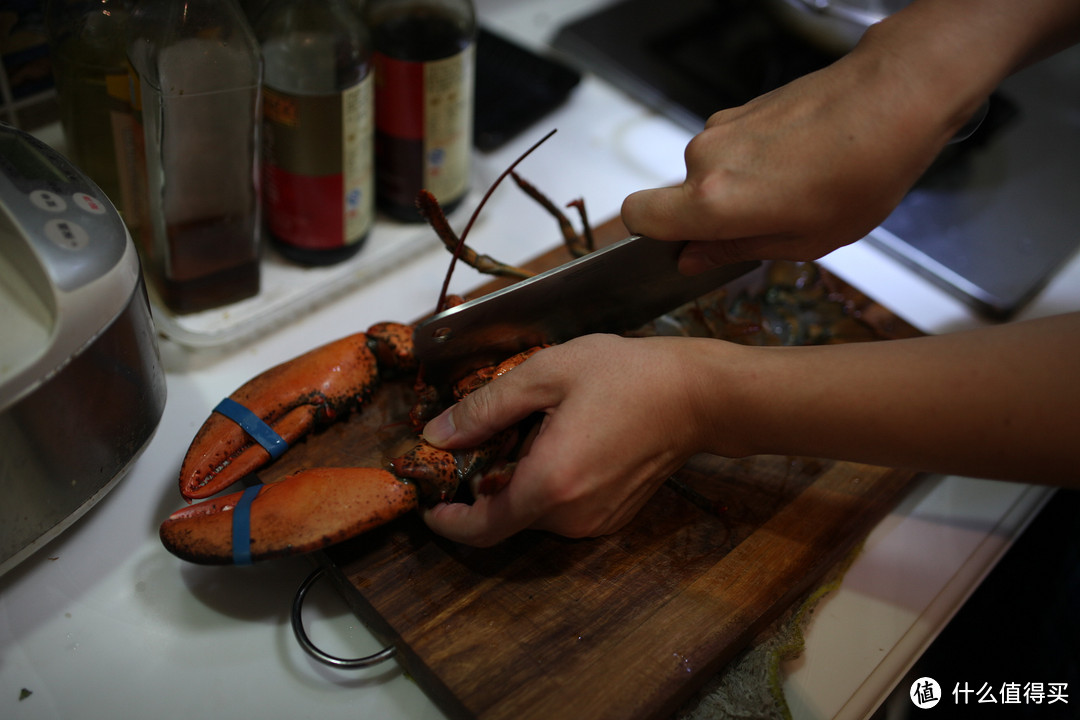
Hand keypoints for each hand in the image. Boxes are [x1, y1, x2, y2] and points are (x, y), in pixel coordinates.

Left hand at [420, 334, 735, 545]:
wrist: (698, 396)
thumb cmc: (628, 376)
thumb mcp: (546, 374)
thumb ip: (485, 408)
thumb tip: (439, 435)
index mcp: (549, 484)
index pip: (480, 529)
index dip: (447, 523)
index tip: (429, 504)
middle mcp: (572, 516)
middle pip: (505, 517)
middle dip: (483, 486)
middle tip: (480, 439)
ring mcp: (596, 522)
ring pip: (534, 513)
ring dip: (518, 482)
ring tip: (530, 430)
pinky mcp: (612, 517)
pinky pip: (563, 510)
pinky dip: (547, 485)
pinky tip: (561, 442)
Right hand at [620, 23, 979, 273]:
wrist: (894, 99)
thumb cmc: (861, 173)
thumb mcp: (804, 241)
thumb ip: (735, 251)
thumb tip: (692, 259)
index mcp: (713, 201)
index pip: (637, 218)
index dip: (649, 238)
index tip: (680, 248)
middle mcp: (705, 159)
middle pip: (678, 198)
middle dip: (710, 217)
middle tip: (765, 228)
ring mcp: (722, 128)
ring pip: (706, 173)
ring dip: (736, 189)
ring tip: (794, 194)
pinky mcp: (741, 109)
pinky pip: (730, 149)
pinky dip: (752, 164)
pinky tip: (799, 166)